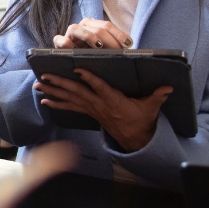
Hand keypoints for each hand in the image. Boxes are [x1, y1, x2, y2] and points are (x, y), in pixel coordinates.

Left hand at [35, 68, 172, 151]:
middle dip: (59, 84)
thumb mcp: (151, 107)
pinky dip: (56, 104)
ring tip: (39, 85)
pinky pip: (70, 108)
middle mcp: (98, 104)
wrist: (134, 139)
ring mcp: (92, 109)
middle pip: (77, 92)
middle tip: (44, 76)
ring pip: (70, 98)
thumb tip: (169, 86)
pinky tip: (45, 100)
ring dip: (53, 92)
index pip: (99, 87)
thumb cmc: (141, 120)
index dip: (89, 78)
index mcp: (113, 100)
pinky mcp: (89, 113)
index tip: (78, 68)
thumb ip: (158, 96)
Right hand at [52, 18, 132, 48]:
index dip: (118, 34)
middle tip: (117, 51)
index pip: (107, 26)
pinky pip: (61, 40)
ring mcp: (70, 33)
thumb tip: (129, 51)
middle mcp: (82, 26)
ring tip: (99, 46)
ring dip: (89, 37)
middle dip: (108, 39)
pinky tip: (75, 50)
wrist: (71, 62)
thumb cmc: (92, 56)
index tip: (128, 44)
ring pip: (78, 29)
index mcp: (94, 25)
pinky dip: (67, 44)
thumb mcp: (104, 51)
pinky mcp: (58, 42)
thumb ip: (114, 48)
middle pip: (97, 28)